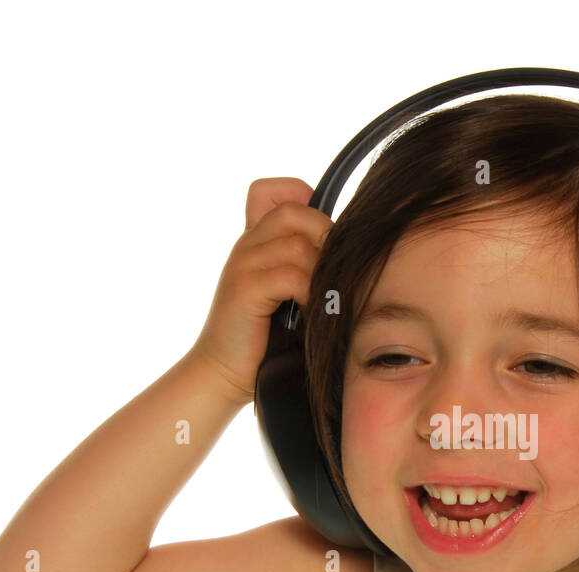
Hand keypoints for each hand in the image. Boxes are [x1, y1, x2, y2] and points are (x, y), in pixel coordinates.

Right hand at [190, 177, 333, 402]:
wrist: (223, 373)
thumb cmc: (265, 339)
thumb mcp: (287, 295)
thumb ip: (305, 268)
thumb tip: (354, 256)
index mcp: (256, 241)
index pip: (277, 192)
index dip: (307, 202)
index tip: (323, 242)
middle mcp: (247, 245)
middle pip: (296, 212)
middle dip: (325, 240)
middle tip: (331, 278)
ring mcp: (243, 264)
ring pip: (299, 246)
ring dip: (321, 275)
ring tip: (325, 301)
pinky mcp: (244, 289)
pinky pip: (291, 275)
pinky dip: (310, 295)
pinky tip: (312, 315)